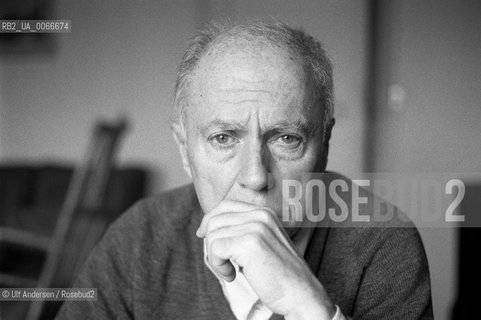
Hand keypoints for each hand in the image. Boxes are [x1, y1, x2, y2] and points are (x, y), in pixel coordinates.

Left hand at [197, 200, 335, 318]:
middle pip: (215, 219)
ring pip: (213, 235)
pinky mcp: (250, 243)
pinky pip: (215, 248)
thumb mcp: (261, 245)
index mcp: (264, 212)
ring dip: (214, 258)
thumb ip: (241, 231)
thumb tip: (207, 228)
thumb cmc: (279, 275)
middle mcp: (261, 215)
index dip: (209, 220)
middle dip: (210, 243)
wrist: (301, 295)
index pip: (225, 205)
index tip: (203, 236)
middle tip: (222, 264)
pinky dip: (218, 266)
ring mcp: (256, 227)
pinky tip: (232, 276)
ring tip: (230, 272)